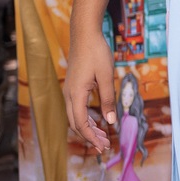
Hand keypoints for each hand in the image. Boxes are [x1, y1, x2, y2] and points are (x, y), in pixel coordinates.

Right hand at [63, 29, 117, 154]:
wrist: (84, 34)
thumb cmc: (96, 52)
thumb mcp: (107, 76)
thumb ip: (108, 99)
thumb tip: (110, 122)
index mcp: (76, 94)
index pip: (81, 124)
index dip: (91, 137)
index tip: (103, 147)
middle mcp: (69, 95)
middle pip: (75, 123)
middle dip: (89, 136)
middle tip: (105, 146)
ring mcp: (69, 90)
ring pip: (75, 116)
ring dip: (88, 128)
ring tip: (103, 136)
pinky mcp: (73, 86)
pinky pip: (76, 108)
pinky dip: (85, 118)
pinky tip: (97, 121)